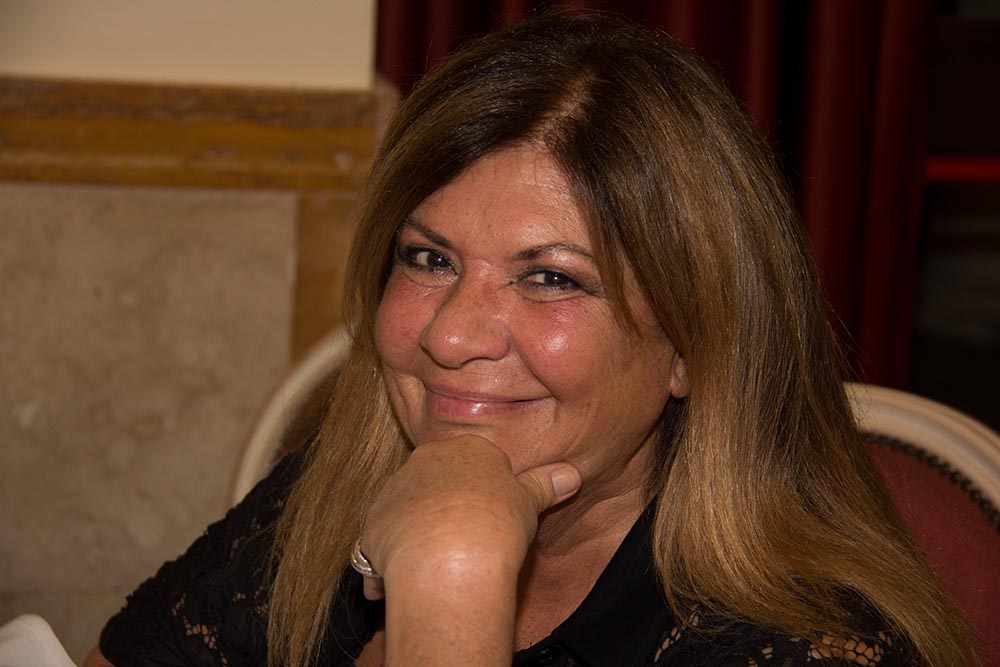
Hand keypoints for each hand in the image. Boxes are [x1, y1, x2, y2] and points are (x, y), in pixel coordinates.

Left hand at [359, 434, 580, 601]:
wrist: (448, 560)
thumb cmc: (496, 526)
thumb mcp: (529, 503)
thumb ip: (545, 486)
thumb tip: (572, 474)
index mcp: (465, 449)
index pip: (475, 464)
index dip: (484, 494)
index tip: (492, 522)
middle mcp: (424, 461)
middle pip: (437, 484)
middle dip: (446, 511)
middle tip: (465, 545)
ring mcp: (394, 490)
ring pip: (408, 513)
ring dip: (417, 537)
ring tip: (437, 571)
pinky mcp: (372, 523)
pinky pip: (383, 542)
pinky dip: (391, 562)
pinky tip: (411, 584)